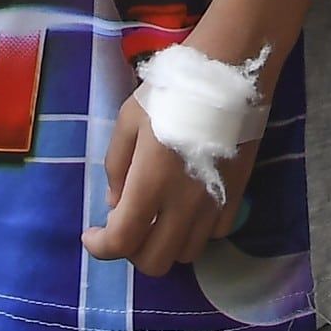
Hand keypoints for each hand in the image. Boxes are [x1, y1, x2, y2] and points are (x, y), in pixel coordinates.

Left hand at [85, 92, 254, 275]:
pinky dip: (196, 230)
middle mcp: (184, 203)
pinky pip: (215, 233)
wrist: (230, 68)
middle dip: (132, 250)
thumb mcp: (128, 120)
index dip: (100, 247)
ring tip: (157, 216)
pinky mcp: (238, 194)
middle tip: (126, 223)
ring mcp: (214, 202)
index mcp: (150, 183)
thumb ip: (116, 167)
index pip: (122, 242)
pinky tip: (188, 207)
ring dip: (166, 242)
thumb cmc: (171, 89)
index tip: (92, 234)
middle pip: (155, 261)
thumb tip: (116, 204)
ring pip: (186, 254)